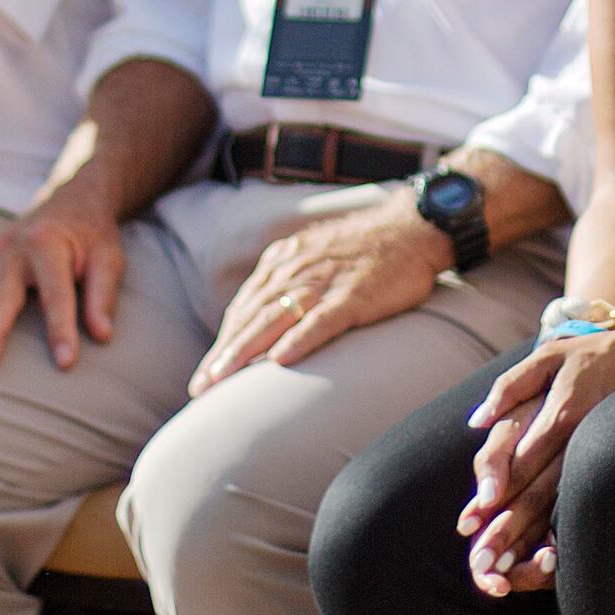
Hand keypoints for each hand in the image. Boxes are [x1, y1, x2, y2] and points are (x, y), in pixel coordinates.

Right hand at [0, 185, 130, 370]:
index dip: (61, 329)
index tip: (65, 363)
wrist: (69, 200)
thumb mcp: (109, 258)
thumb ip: (102, 295)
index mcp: (47, 244)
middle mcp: (12, 250)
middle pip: (1, 296)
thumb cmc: (91, 236)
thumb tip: (102, 336)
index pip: (56, 294)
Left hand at [190, 198, 452, 393]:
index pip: (245, 307)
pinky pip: (322, 319)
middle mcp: (297, 269)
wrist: (412, 228)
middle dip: (223, 353)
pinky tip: (281, 360)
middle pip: (252, 316)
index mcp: (284, 262)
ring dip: (246, 350)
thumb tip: (265, 322)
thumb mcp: (315, 257)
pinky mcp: (355, 294)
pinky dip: (300, 339)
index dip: (224, 340)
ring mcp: (325, 281)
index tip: (207, 373)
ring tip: (223, 379)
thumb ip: (289, 285)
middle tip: (201, 386)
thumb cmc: (366, 250)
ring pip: (276, 318)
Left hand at [458, 329, 614, 588]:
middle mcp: (574, 443)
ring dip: (529, 540)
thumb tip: (477, 421)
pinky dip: (560, 535)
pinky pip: (578, 506)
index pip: (517, 459)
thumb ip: (510, 387)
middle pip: (535, 492)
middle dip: (506, 530)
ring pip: (557, 506)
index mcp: (557, 415)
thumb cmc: (586, 359)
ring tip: (504, 572)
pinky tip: (545, 562)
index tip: (469, 523)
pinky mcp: (600, 469)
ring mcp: (590, 460)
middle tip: (480, 563)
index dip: (491, 491)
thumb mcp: (548, 357)